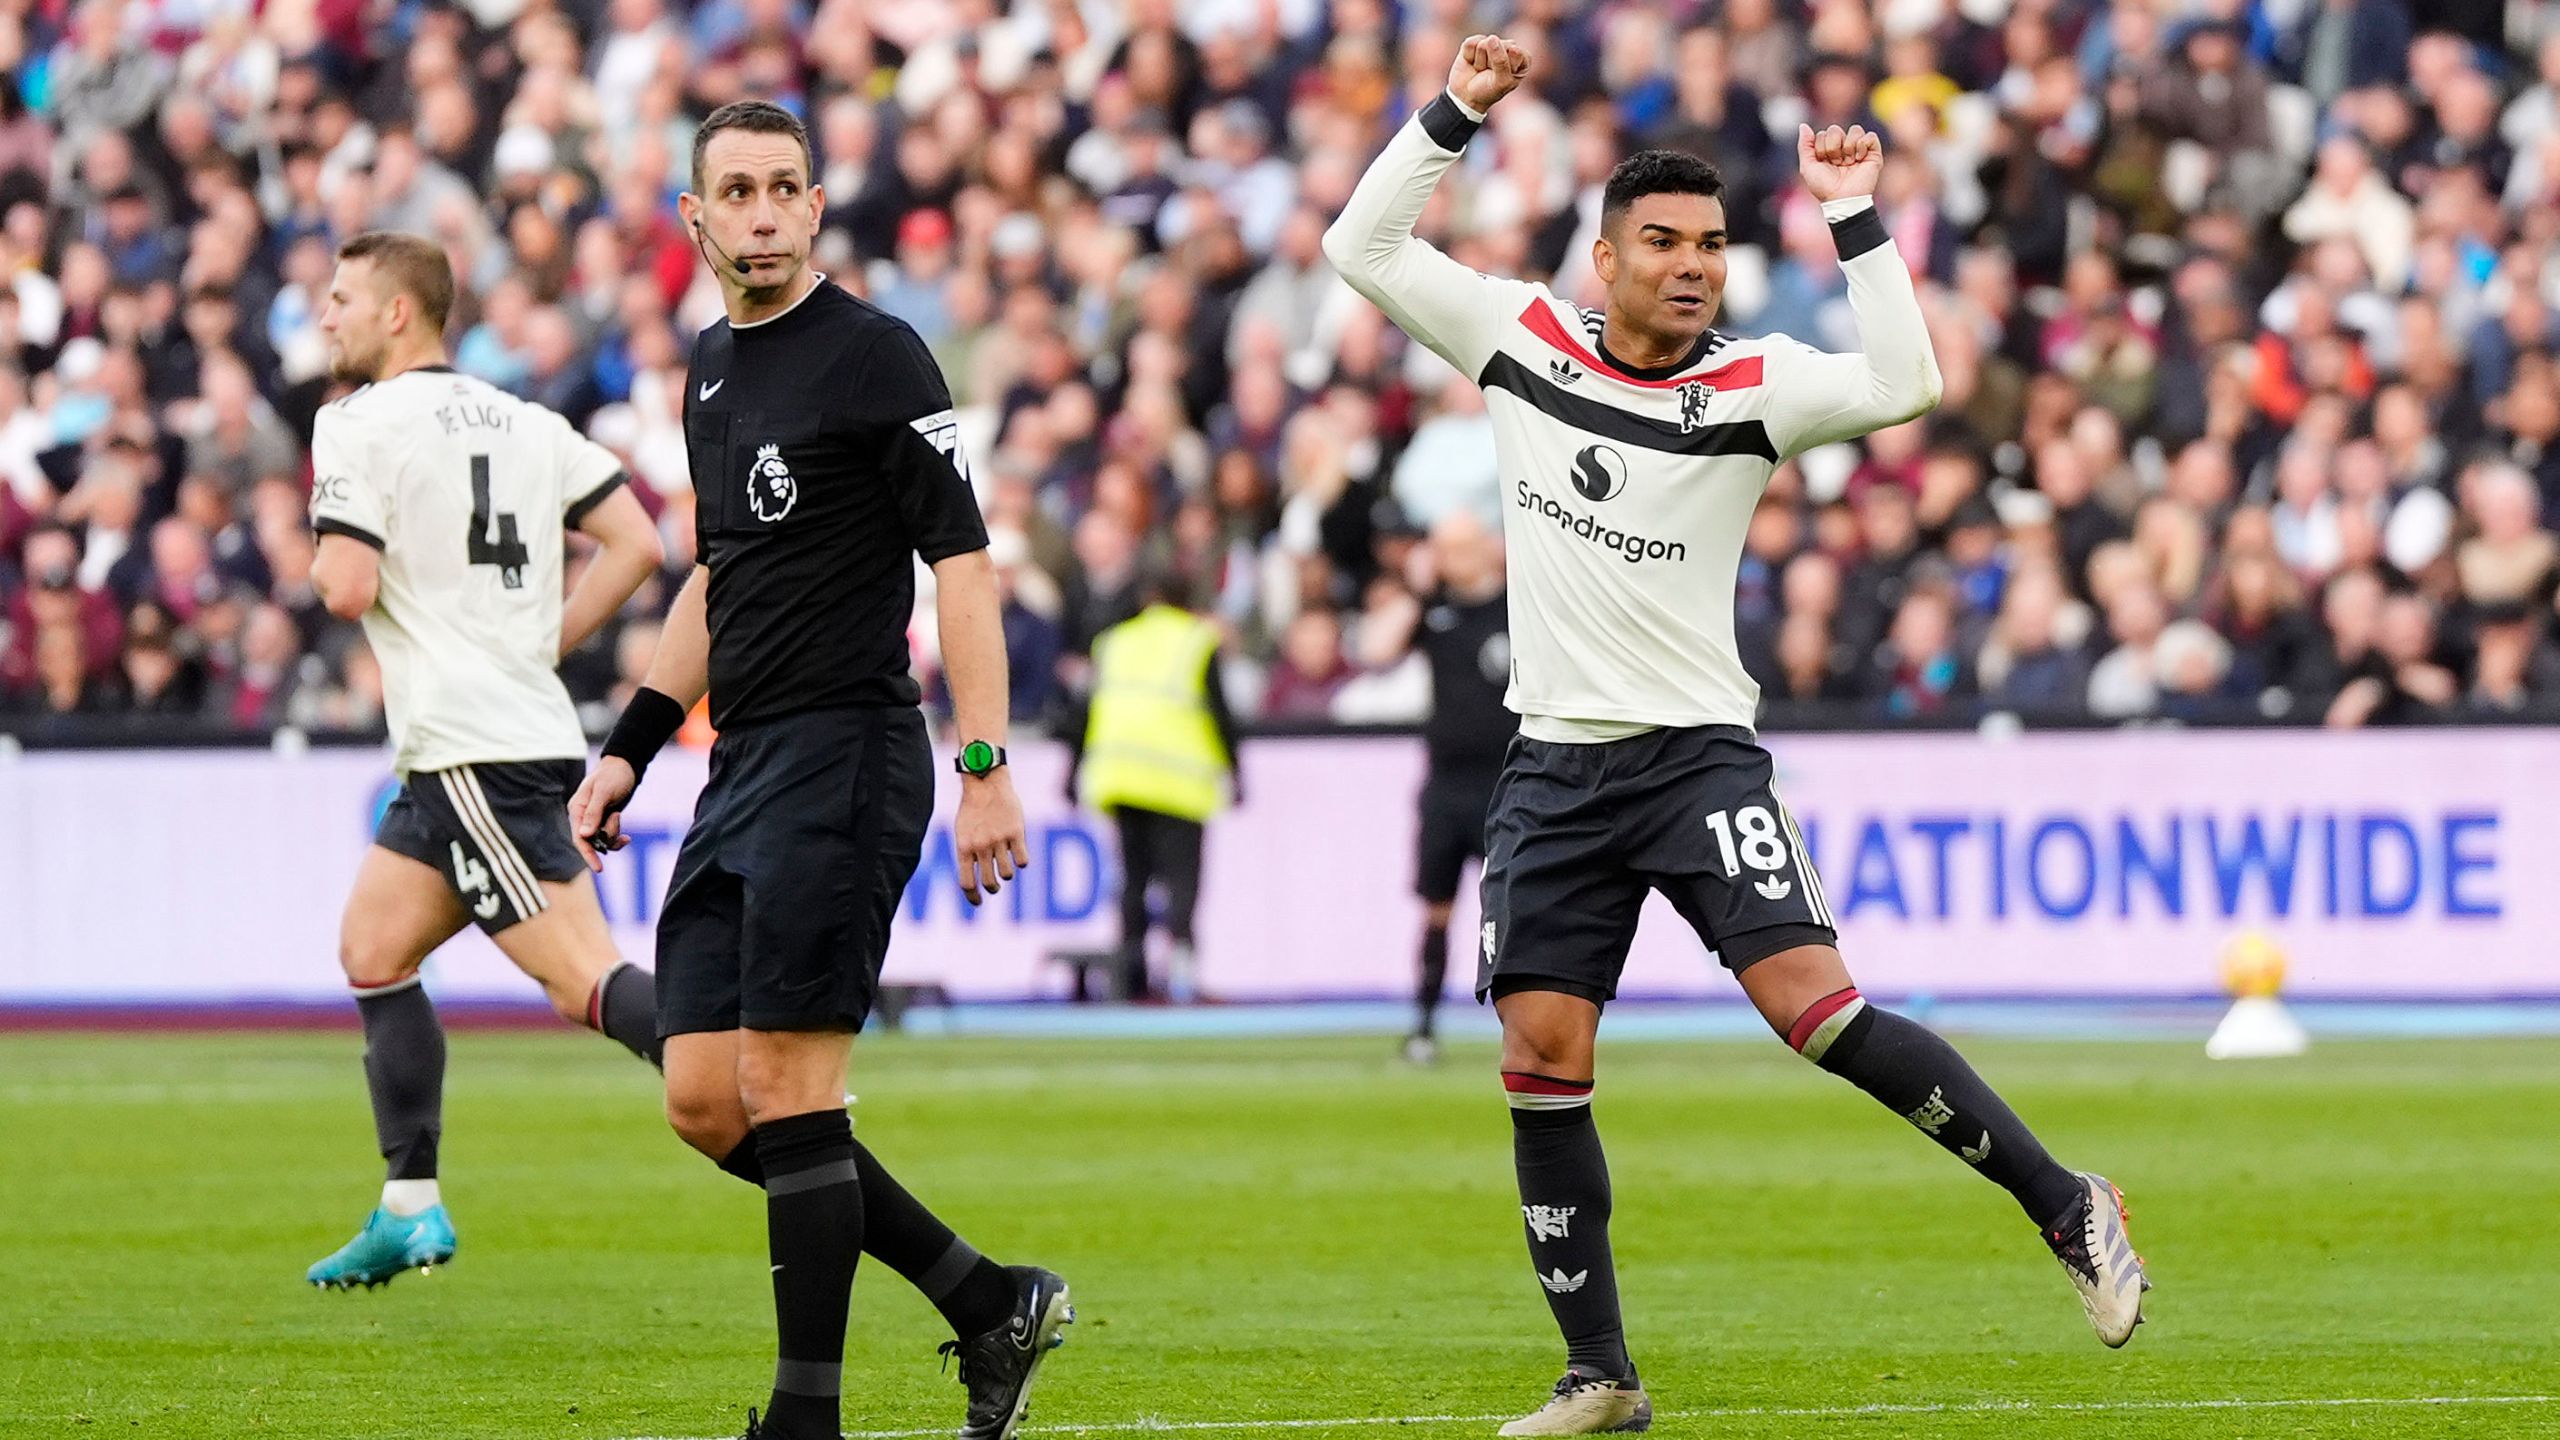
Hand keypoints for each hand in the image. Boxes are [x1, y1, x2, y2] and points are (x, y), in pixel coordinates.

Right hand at [568, 757, 637, 871]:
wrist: (626, 766)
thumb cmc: (613, 775)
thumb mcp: (604, 792)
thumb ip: (593, 813)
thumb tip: (584, 835)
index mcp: (577, 809)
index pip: (579, 837)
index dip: (588, 854)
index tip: (599, 868)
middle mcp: (583, 816)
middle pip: (591, 842)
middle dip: (606, 840)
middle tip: (621, 832)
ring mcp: (594, 819)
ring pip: (602, 840)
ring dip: (613, 833)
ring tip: (618, 814)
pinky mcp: (605, 820)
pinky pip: (609, 837)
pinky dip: (618, 838)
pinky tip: (627, 838)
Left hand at [954, 771, 1031, 905]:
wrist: (986, 783)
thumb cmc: (973, 809)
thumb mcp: (963, 832)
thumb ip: (969, 854)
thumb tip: (975, 879)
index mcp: (964, 847)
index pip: (967, 882)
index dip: (973, 897)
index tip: (978, 903)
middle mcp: (981, 846)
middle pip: (989, 882)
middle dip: (993, 888)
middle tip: (995, 886)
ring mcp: (999, 840)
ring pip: (1007, 874)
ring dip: (1007, 874)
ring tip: (1006, 865)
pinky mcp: (1016, 833)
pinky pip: (1022, 861)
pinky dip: (1021, 861)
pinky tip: (1018, 853)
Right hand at [1447, 33, 1530, 113]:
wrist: (1467, 96)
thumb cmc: (1489, 90)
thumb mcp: (1501, 82)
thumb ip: (1501, 61)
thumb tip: (1491, 38)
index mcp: (1523, 58)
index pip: (1515, 52)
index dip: (1504, 67)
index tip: (1501, 79)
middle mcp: (1509, 47)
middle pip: (1499, 47)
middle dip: (1491, 64)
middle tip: (1489, 75)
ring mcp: (1492, 42)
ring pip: (1484, 45)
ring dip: (1480, 62)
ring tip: (1481, 70)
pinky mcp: (1476, 40)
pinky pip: (1471, 44)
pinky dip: (1469, 57)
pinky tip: (1472, 63)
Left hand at [1798, 123, 1883, 202]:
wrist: (1842, 199)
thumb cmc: (1824, 186)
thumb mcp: (1808, 167)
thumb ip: (1804, 145)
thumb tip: (1803, 125)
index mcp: (1828, 149)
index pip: (1823, 134)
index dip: (1821, 149)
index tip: (1824, 163)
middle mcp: (1843, 147)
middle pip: (1836, 129)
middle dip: (1833, 147)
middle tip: (1836, 164)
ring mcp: (1859, 149)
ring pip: (1855, 129)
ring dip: (1848, 147)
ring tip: (1848, 162)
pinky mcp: (1873, 153)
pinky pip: (1870, 136)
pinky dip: (1863, 145)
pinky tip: (1859, 159)